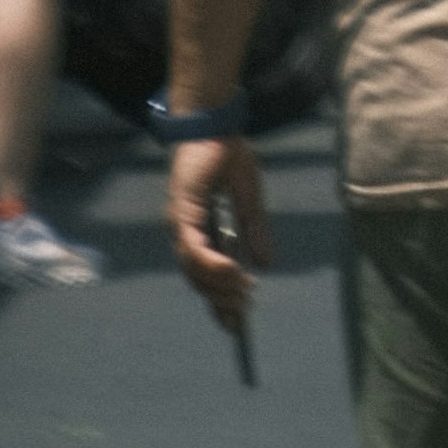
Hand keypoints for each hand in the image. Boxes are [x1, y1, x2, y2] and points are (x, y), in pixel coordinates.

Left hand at [169, 132, 270, 333]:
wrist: (213, 121)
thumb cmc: (227, 153)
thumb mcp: (249, 196)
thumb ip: (254, 229)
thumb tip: (266, 263)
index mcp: (198, 229)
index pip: (205, 275)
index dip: (219, 300)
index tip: (235, 326)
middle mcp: (185, 231)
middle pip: (198, 280)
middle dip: (221, 300)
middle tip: (243, 315)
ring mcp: (181, 223)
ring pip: (194, 270)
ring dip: (219, 286)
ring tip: (243, 295)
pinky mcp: (183, 211)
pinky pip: (194, 248)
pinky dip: (212, 264)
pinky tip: (233, 272)